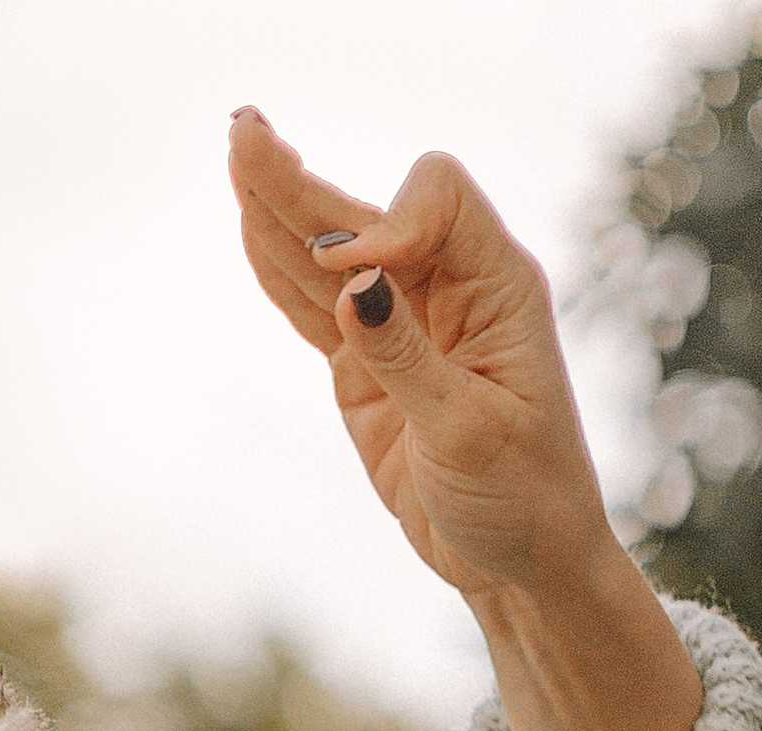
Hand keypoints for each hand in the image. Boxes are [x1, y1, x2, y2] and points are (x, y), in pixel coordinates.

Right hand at [227, 108, 701, 730]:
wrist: (521, 563)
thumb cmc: (522, 498)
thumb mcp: (468, 433)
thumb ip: (406, 355)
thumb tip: (352, 282)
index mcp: (497, 289)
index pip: (437, 204)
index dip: (386, 223)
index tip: (349, 285)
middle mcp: (450, 292)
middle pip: (367, 216)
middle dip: (306, 183)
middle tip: (245, 134)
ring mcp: (403, 326)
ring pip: (329, 256)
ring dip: (281, 210)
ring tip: (239, 151)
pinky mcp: (366, 367)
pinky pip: (313, 306)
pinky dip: (278, 270)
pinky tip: (249, 226)